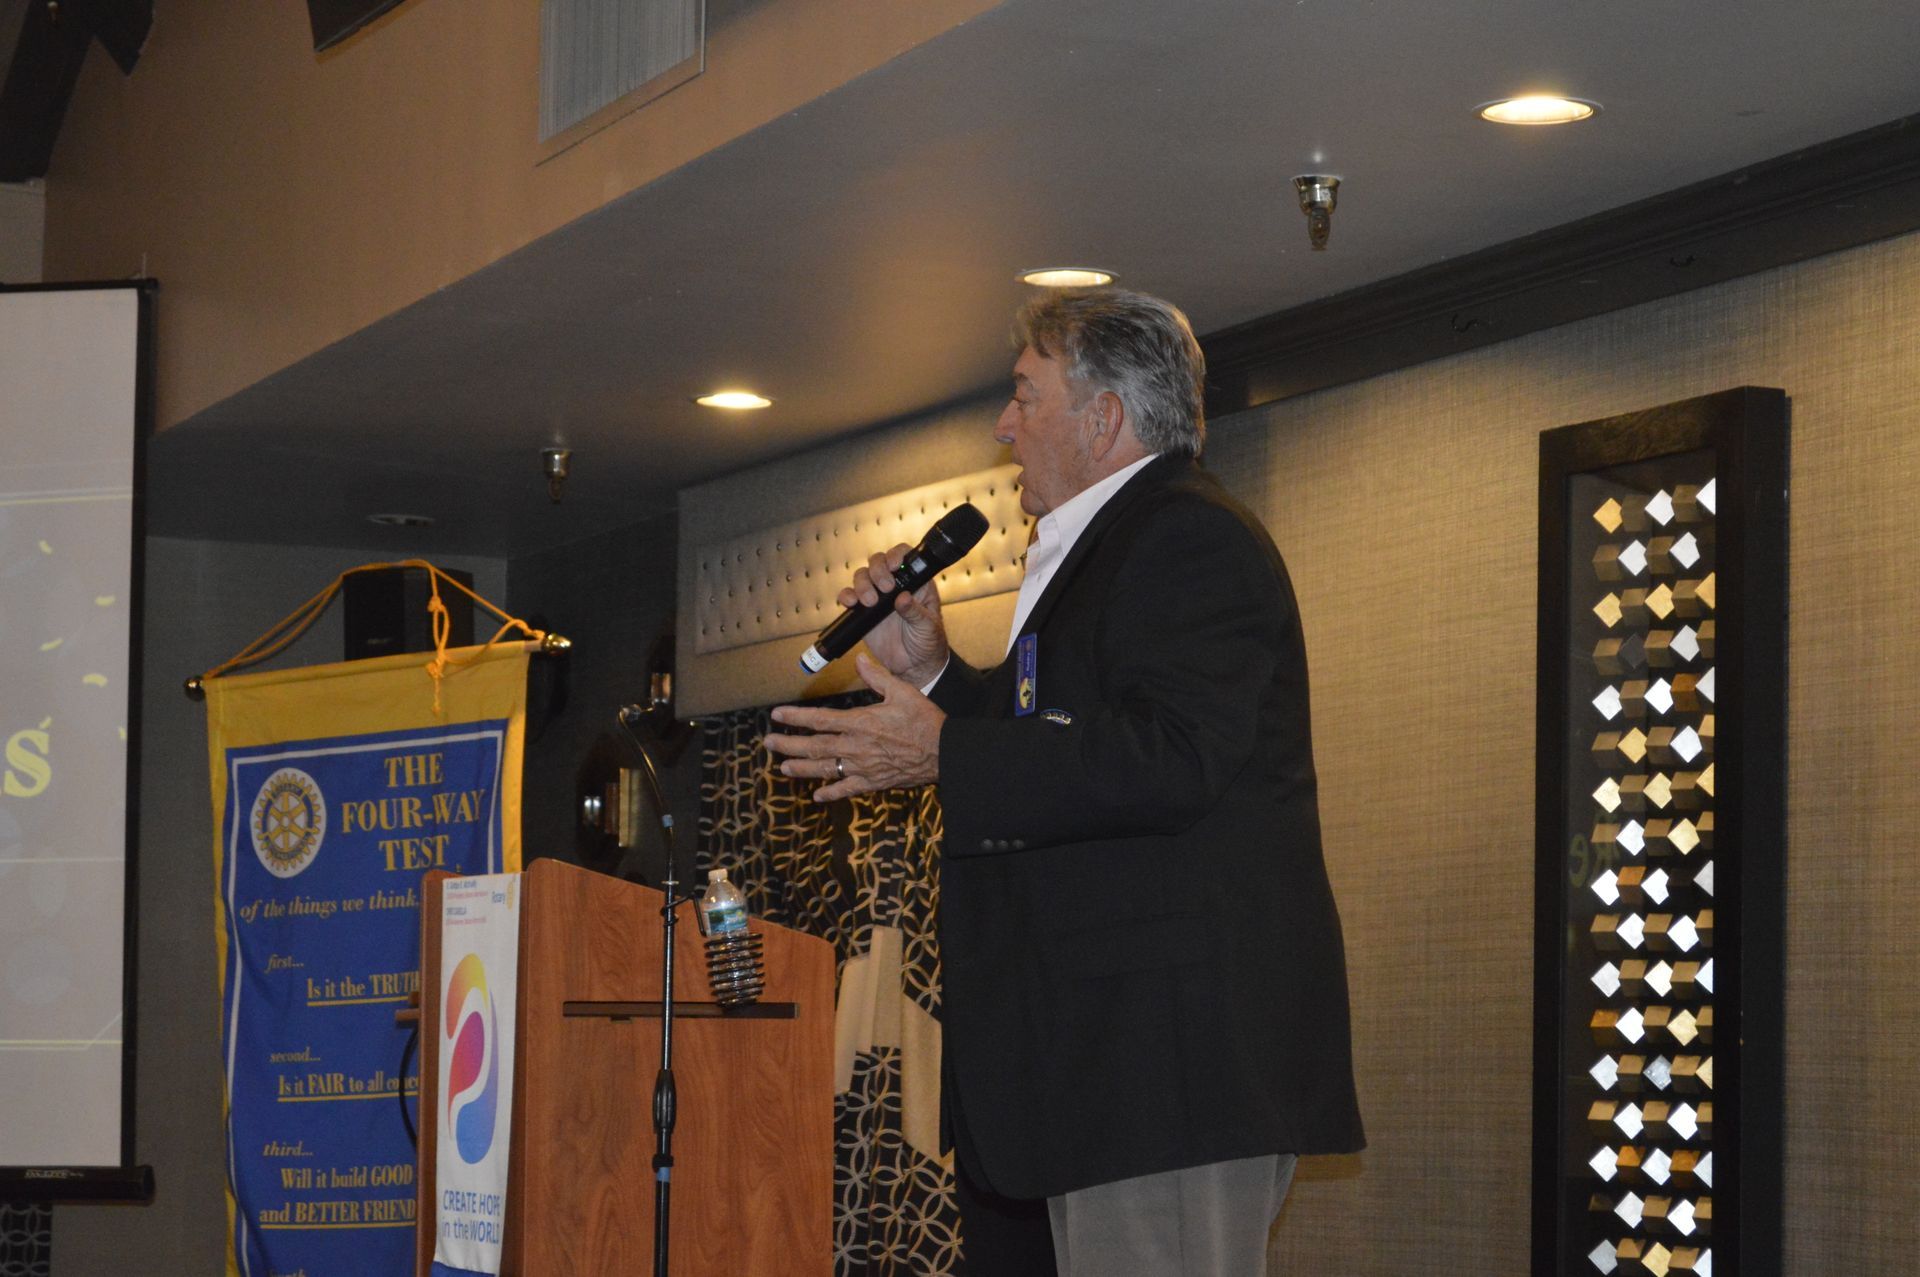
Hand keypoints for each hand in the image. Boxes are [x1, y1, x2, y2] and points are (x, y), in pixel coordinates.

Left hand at [765, 655, 944, 800]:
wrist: (944, 753)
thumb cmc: (925, 721)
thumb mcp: (902, 691)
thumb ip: (877, 676)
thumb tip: (859, 659)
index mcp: (860, 722)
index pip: (819, 719)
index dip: (795, 718)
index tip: (776, 715)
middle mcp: (855, 747)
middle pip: (814, 747)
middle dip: (788, 745)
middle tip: (768, 743)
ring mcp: (862, 767)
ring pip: (824, 769)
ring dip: (801, 769)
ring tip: (783, 768)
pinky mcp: (873, 783)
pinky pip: (847, 789)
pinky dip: (831, 793)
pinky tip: (817, 795)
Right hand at [842, 545, 948, 687]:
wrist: (914, 667)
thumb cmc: (928, 643)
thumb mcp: (928, 627)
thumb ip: (915, 612)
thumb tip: (903, 597)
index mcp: (916, 583)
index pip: (904, 556)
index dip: (896, 555)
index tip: (893, 566)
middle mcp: (895, 586)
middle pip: (878, 562)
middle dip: (877, 570)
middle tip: (884, 588)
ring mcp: (878, 597)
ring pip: (862, 576)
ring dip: (862, 584)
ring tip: (870, 601)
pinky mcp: (863, 612)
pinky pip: (850, 597)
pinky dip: (846, 596)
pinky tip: (851, 603)